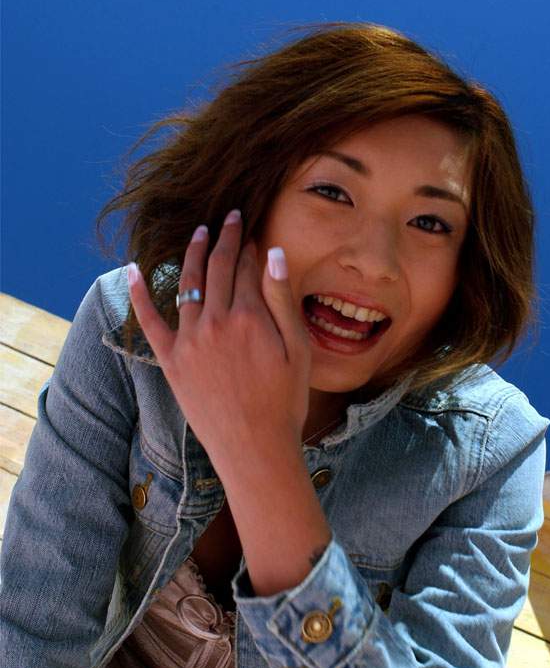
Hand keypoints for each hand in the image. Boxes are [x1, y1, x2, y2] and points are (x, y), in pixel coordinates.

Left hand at [126, 212, 311, 465]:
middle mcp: (216, 322)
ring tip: (199, 234)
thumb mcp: (298, 349)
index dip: (250, 247)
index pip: (247, 268)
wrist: (254, 448)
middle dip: (224, 239)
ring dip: (193, 255)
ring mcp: (190, 340)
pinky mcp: (172, 360)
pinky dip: (140, 294)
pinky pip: (150, 321)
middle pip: (218, 269)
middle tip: (229, 219)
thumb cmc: (285, 402)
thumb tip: (273, 254)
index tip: (252, 231)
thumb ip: (282, 299)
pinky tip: (134, 269)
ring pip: (188, 286)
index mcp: (250, 317)